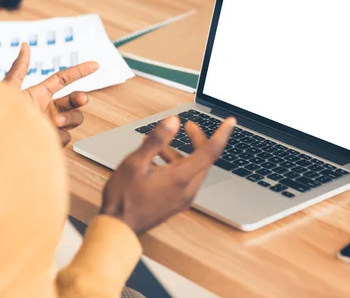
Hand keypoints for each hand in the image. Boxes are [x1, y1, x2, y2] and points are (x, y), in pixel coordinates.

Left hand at [5, 42, 98, 146]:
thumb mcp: (9, 88)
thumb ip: (19, 68)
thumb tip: (25, 45)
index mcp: (39, 94)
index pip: (62, 79)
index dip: (79, 71)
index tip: (95, 65)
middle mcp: (48, 109)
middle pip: (73, 100)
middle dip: (80, 98)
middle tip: (82, 99)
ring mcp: (51, 126)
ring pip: (75, 119)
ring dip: (69, 118)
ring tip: (55, 122)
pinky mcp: (53, 141)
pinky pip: (66, 136)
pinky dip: (59, 135)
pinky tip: (45, 137)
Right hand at [101, 116, 235, 235]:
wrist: (119, 229)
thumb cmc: (124, 197)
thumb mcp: (135, 163)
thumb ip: (157, 140)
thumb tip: (173, 121)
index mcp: (181, 177)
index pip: (211, 151)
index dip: (222, 133)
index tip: (230, 121)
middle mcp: (187, 189)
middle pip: (204, 159)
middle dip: (197, 139)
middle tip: (188, 126)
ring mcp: (182, 198)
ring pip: (192, 169)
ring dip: (181, 152)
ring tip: (160, 144)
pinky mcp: (176, 203)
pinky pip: (184, 179)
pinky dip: (176, 165)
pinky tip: (156, 161)